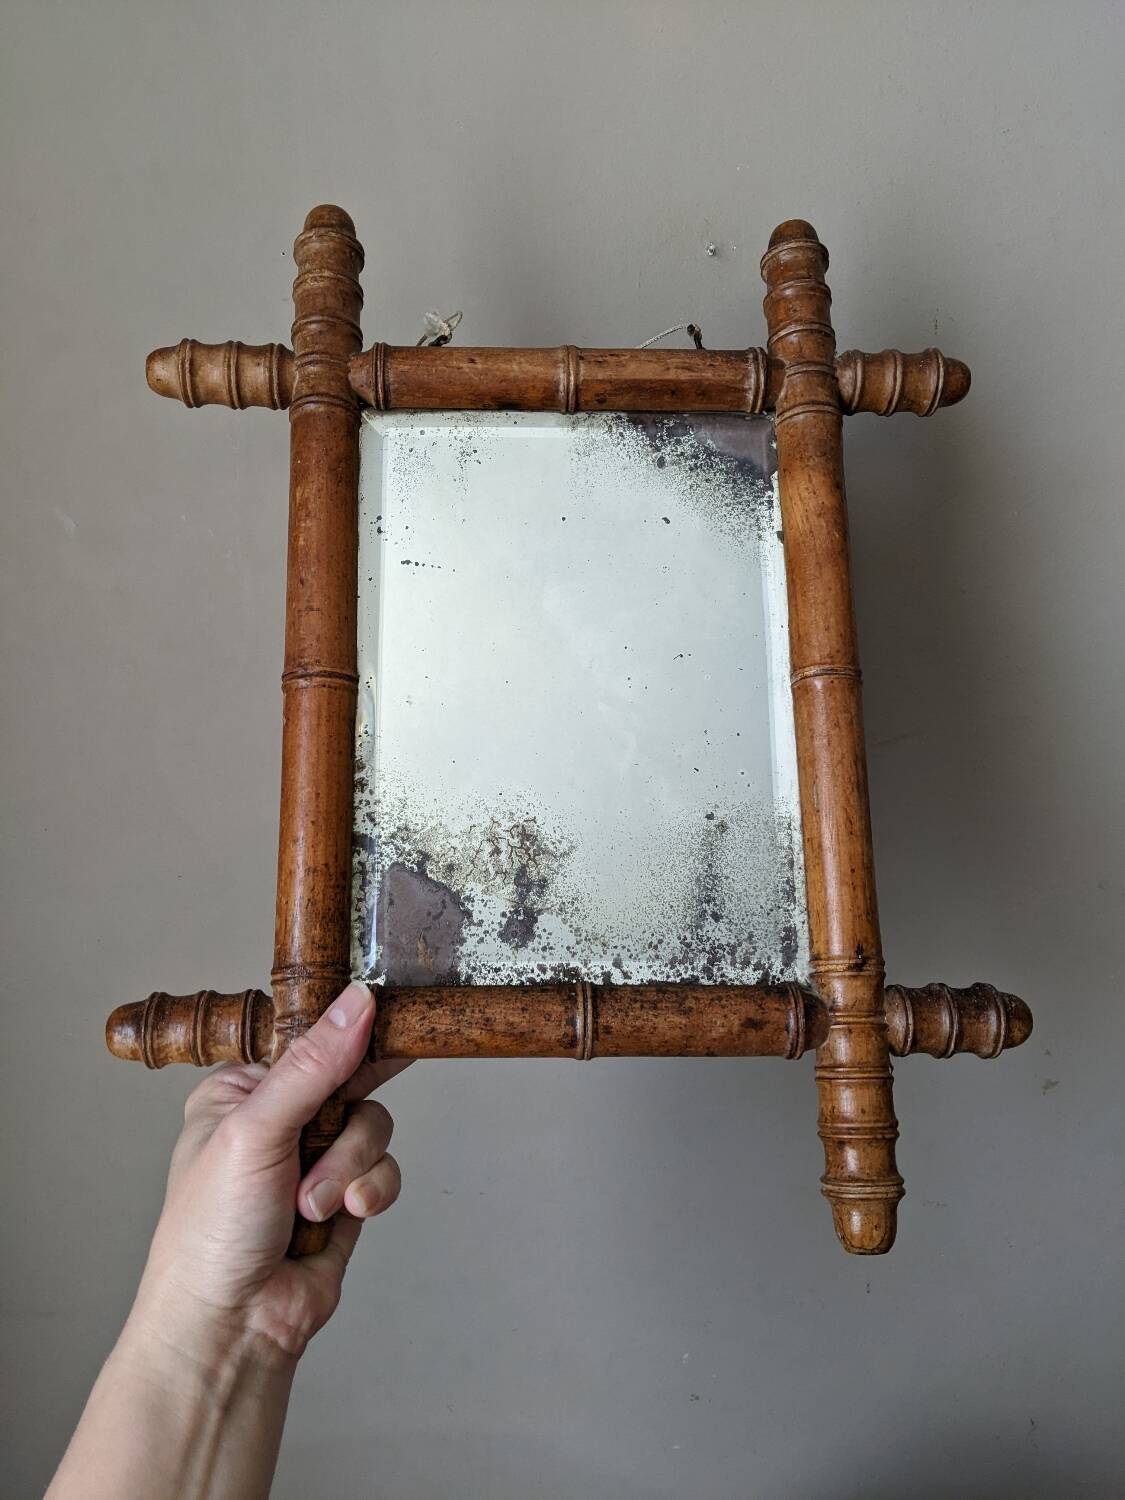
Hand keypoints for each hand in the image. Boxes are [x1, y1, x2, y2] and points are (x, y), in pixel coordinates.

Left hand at [131, 981, 406, 1364]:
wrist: (231, 1328)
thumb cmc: (211, 1233)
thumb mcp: (257, 1131)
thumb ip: (314, 1066)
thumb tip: (358, 1002)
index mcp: (243, 1090)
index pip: (310, 1040)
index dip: (348, 1037)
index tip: (389, 1023)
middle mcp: (281, 1120)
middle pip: (355, 1081)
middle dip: (343, 1126)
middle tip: (322, 1143)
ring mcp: (314, 1160)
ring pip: (375, 1127)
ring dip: (350, 1169)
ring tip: (311, 1207)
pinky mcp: (345, 1198)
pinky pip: (386, 1171)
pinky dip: (370, 1192)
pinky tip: (344, 1217)